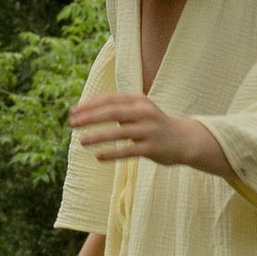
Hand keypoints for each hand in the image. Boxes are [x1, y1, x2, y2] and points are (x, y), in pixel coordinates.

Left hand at [66, 91, 229, 175]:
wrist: (184, 140)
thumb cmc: (153, 125)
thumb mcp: (138, 111)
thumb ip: (117, 108)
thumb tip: (87, 107)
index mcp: (139, 100)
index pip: (110, 100)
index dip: (90, 105)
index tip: (73, 112)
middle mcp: (145, 112)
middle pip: (113, 112)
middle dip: (90, 118)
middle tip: (72, 124)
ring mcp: (149, 130)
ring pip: (119, 132)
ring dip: (98, 136)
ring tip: (82, 141)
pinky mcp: (152, 147)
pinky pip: (128, 151)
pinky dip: (112, 153)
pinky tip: (98, 156)